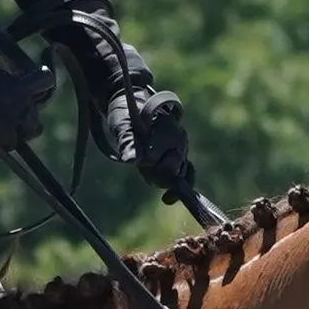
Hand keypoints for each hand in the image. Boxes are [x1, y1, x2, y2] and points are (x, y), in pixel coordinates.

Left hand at [81, 47, 200, 208]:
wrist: (133, 109)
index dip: (149, 160)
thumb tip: (131, 160)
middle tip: (143, 166)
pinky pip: (185, 176)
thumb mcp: (122, 125)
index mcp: (167, 128)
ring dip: (161, 177)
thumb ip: (128, 141)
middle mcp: (179, 138)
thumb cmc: (126, 115)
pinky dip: (176, 189)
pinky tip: (167, 199)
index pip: (161, 154)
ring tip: (146, 170)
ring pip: (178, 174)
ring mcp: (181, 149)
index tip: (141, 159)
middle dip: (157, 172)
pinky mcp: (180, 159)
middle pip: (173, 168)